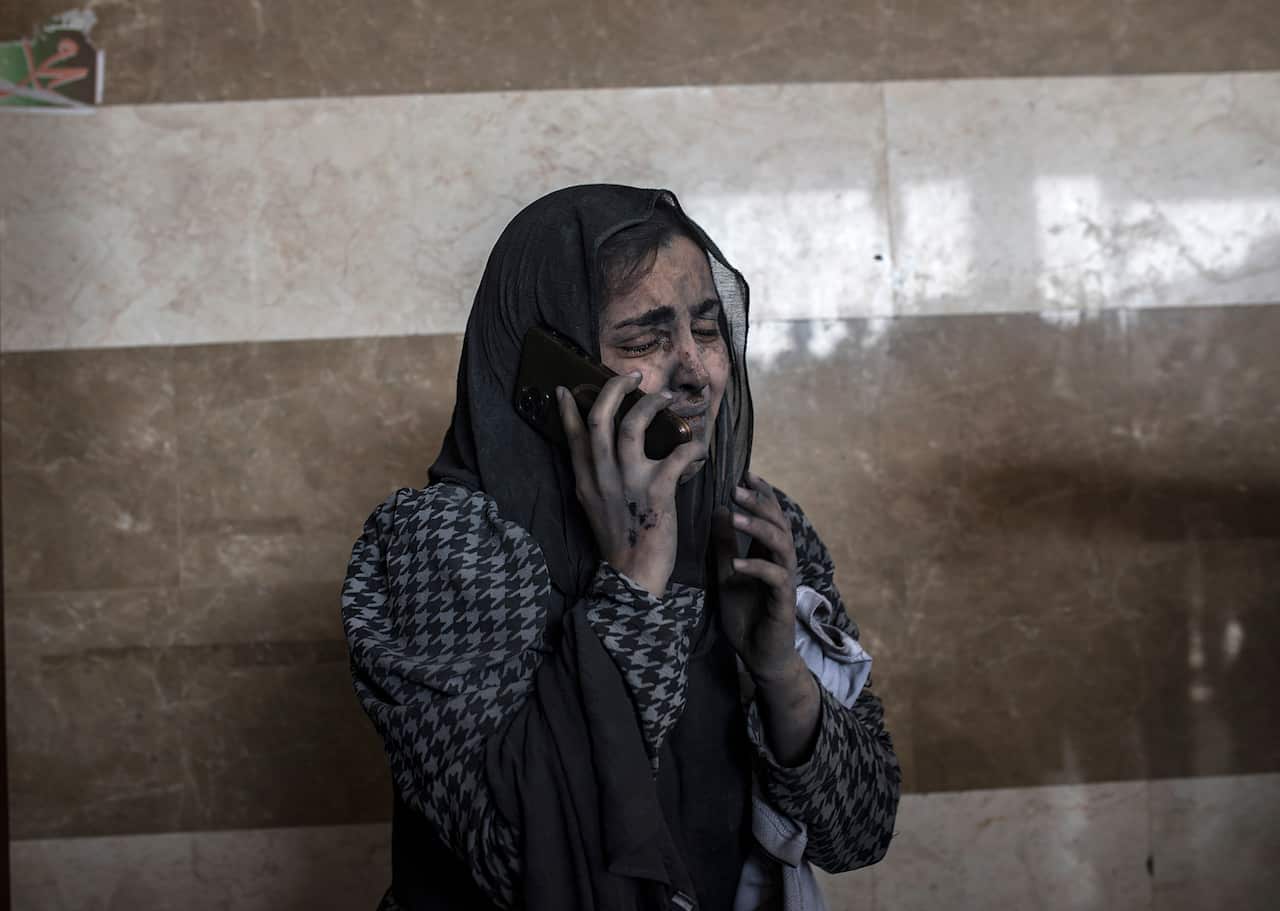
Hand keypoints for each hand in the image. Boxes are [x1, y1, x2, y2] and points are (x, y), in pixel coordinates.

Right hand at [557, 372, 708, 597]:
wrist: (635, 576)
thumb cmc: (621, 539)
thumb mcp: (597, 506)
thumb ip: (597, 478)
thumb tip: (607, 452)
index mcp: (586, 481)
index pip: (574, 437)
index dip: (569, 410)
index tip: (567, 388)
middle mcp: (602, 478)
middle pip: (600, 421)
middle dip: (614, 390)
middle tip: (631, 376)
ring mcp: (628, 484)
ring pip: (630, 428)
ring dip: (650, 405)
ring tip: (666, 396)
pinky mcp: (656, 493)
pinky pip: (677, 456)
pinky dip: (692, 445)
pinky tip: (699, 445)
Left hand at [713, 472, 800, 683]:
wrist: (759, 655)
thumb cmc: (745, 615)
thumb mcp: (726, 575)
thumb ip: (724, 546)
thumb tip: (719, 511)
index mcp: (767, 553)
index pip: (770, 515)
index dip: (761, 494)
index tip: (746, 474)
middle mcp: (780, 562)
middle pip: (779, 522)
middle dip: (760, 502)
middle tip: (737, 487)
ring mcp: (784, 580)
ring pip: (781, 544)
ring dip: (758, 527)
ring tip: (735, 515)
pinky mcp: (783, 600)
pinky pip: (775, 577)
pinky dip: (756, 567)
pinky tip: (737, 563)